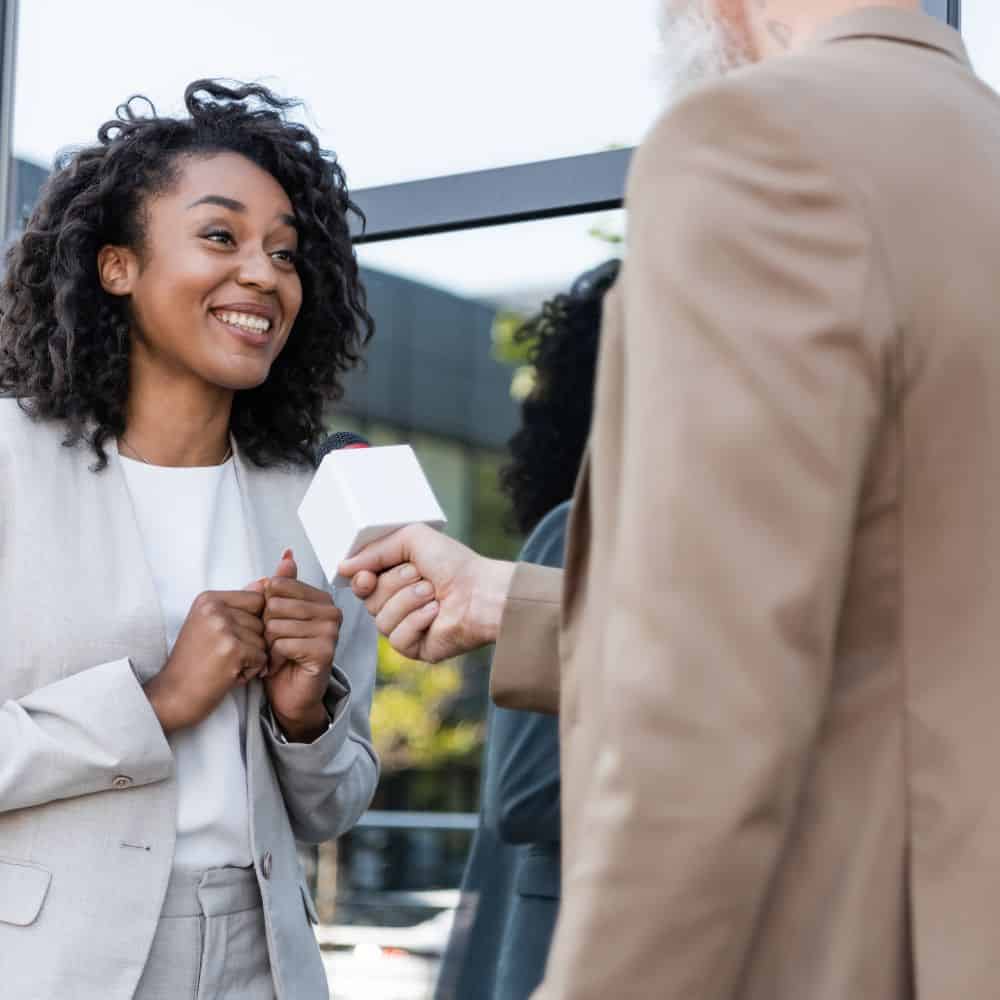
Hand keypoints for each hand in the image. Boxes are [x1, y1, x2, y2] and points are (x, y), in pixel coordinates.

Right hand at [145, 590, 267, 734]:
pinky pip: (263, 657)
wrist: (172, 696)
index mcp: (209, 599)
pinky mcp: (232, 649)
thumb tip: (266, 582)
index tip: (231, 638)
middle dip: (252, 643)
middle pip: (262, 621)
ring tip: (226, 665)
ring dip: (252, 659)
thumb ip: (237, 605)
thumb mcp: (209, 625)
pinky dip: (252, 671)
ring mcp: (223, 628)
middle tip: (225, 656)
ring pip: (264, 640)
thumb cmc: (193, 663)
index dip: (253, 622)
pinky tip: (229, 675)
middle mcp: (214, 609)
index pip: (257, 599)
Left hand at [261, 549, 341, 741]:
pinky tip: (281, 665)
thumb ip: (283, 585)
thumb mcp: (277, 615)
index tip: (272, 624)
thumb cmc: (282, 653)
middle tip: (274, 643)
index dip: (264, 607)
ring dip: (268, 644)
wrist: (289, 695)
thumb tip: (288, 553)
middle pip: (275, 605)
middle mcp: (332, 611)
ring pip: (276, 625)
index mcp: (321, 598)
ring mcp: (331, 632)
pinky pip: (283, 644)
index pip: (277, 585)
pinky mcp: (325, 651)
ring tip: (277, 654)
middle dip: (265, 627)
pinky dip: (274, 658)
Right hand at [338, 524, 514, 662]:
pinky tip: (436, 614)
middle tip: (422, 576)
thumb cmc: (454, 563)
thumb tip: (342, 567)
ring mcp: (407, 627)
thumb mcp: (411, 539)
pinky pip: (397, 639)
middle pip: (368, 601)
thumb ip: (374, 550)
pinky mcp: (416, 648)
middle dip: (394, 585)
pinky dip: (417, 622)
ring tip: (433, 594)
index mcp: (396, 578)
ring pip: (381, 620)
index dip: (361, 580)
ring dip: (408, 602)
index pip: (361, 584)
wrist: (482, 591)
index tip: (367, 575)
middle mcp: (399, 602)